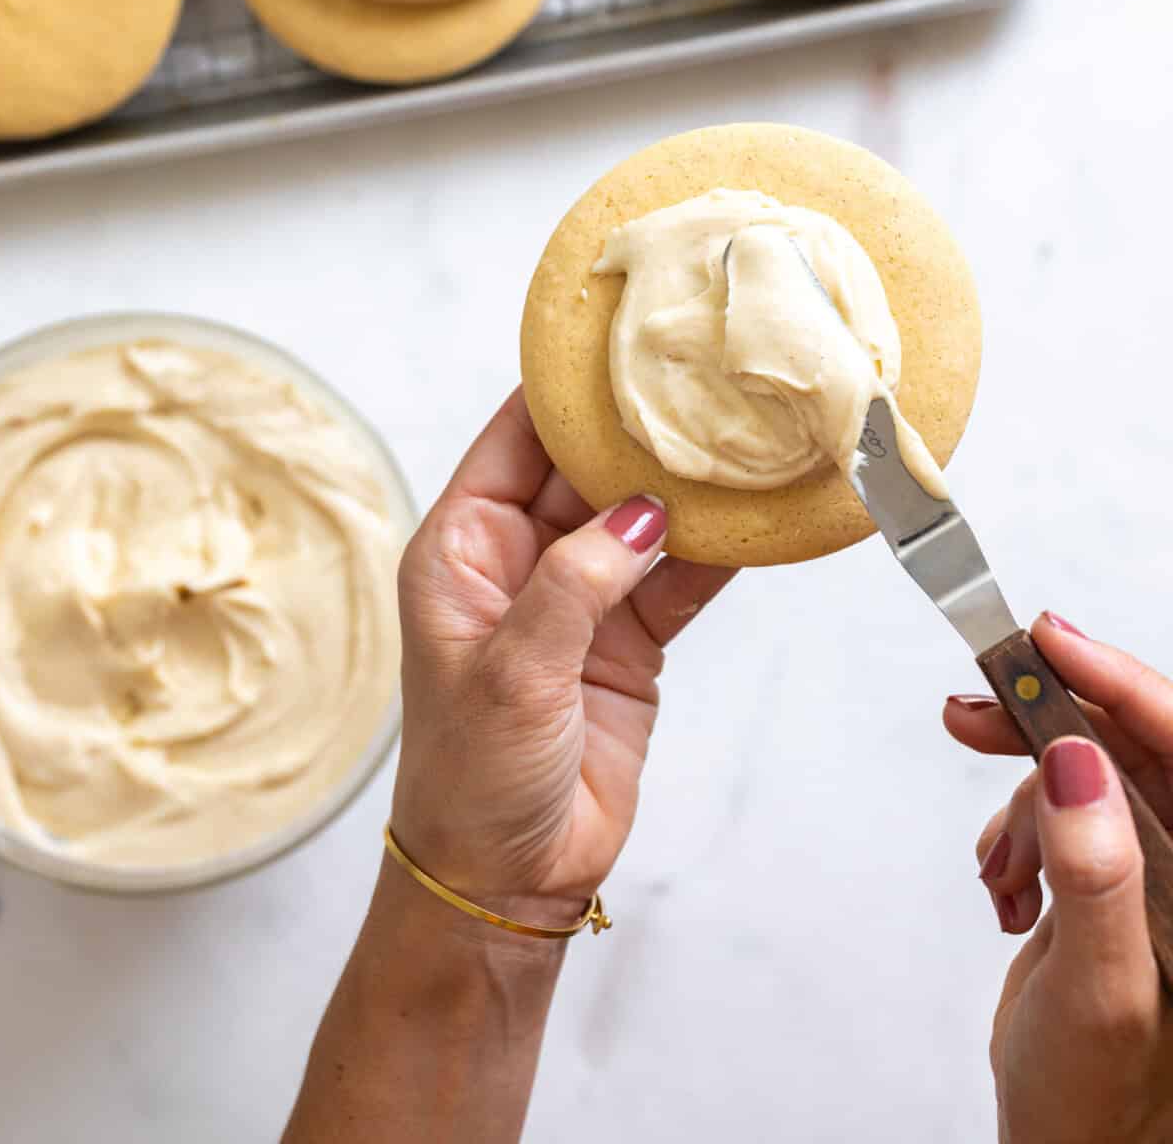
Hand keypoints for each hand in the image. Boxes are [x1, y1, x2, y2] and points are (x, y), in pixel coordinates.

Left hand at [390, 388, 734, 922]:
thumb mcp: (512, 672)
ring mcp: (578, 598)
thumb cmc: (470, 779)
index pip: (514, 438)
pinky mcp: (627, 641)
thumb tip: (642, 510)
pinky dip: (716, 552)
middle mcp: (519, 559)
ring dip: (689, 486)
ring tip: (746, 433)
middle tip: (704, 375)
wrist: (506, 884)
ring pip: (642, 517)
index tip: (619, 337)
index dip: (563, 388)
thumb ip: (575, 583)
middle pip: (587, 466)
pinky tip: (759, 517)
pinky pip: (678, 578)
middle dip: (642, 427)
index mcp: (462, 548)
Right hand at [945, 613, 1172, 1143]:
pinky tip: (1006, 887)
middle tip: (977, 704)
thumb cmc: (1100, 1108)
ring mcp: (1158, 876)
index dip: (1123, 683)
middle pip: (1133, 746)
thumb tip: (1076, 761)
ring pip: (1087, 774)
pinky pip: (1062, 814)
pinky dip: (1018, 834)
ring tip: (999, 865)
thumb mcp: (1100, 992)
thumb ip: (1095, 874)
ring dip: (1026, 798)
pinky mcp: (1116, 883)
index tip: (1049, 641)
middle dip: (1051, 722)